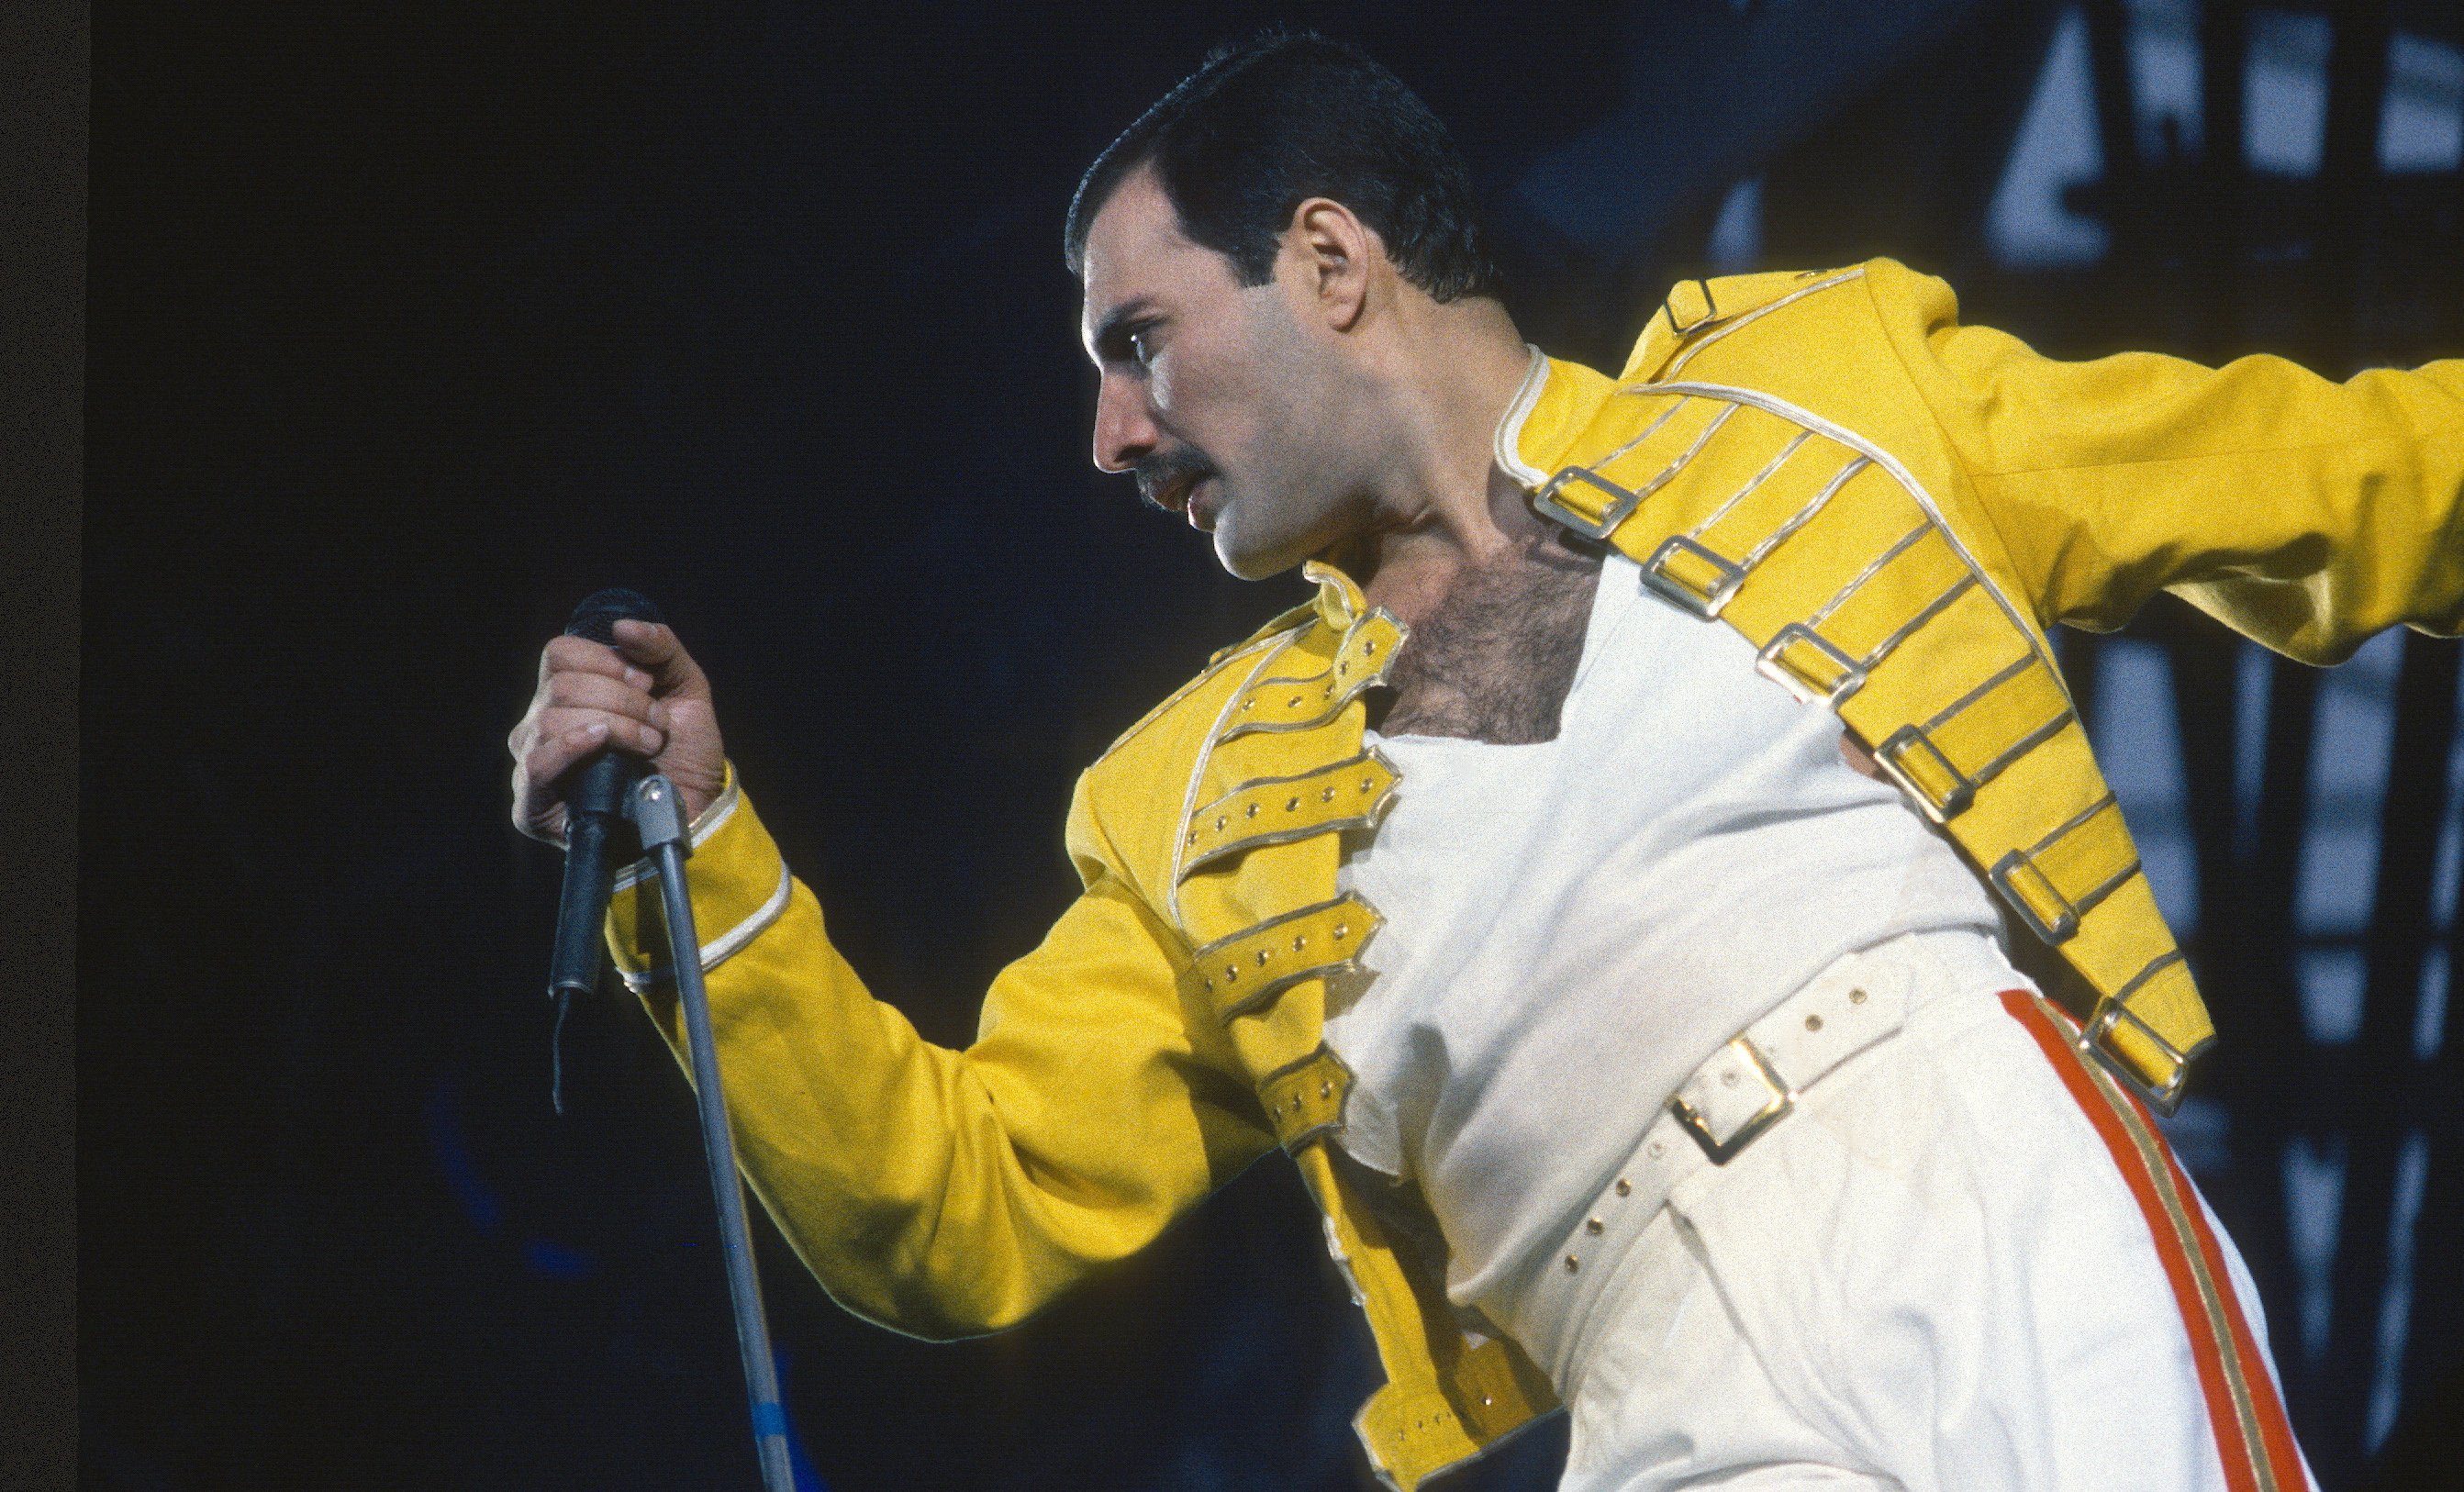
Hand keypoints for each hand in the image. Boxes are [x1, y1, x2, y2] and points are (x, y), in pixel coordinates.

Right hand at [508, 619, 728, 844]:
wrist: (697, 807)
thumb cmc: (684, 751)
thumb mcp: (685, 688)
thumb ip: (661, 648)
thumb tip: (622, 625)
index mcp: (567, 693)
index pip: (559, 655)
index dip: (606, 661)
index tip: (647, 684)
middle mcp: (541, 723)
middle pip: (562, 686)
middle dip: (623, 700)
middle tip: (658, 724)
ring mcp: (534, 761)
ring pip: (552, 718)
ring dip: (616, 726)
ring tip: (649, 744)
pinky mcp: (533, 802)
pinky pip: (537, 761)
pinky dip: (571, 744)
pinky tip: (599, 741)